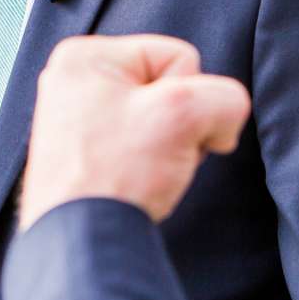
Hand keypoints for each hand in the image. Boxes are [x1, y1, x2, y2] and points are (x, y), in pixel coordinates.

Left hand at [17, 34, 250, 228]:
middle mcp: (72, 81)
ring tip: (143, 172)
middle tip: (155, 155)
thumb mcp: (185, 115)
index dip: (190, 98)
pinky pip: (138, 144)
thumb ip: (226, 98)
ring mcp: (74, 119)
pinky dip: (147, 164)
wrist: (85, 244)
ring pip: (157, 118)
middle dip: (177, 125)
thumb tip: (221, 124)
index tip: (166, 132)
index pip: (180, 55)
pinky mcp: (81, 153)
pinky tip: (134, 183)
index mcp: (86, 56)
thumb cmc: (117, 176)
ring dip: (167, 147)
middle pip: (168, 87)